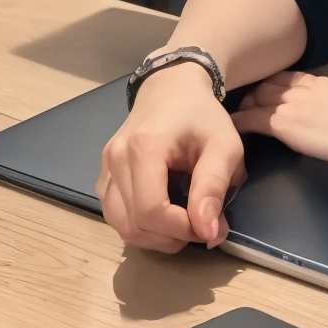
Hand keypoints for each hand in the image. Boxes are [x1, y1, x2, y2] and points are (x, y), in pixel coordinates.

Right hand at [97, 63, 245, 252]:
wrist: (172, 89)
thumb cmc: (202, 116)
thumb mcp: (224, 144)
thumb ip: (214, 185)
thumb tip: (208, 233)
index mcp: (143, 147)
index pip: (151, 211)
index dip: (182, 230)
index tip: (212, 227)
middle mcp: (115, 159)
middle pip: (133, 225)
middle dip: (171, 237)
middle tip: (201, 226)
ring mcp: (104, 169)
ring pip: (121, 227)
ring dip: (155, 237)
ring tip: (183, 222)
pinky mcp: (103, 177)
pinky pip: (115, 217)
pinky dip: (141, 226)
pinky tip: (164, 213)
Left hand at [232, 70, 327, 171]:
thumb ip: (327, 97)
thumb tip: (319, 104)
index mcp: (318, 81)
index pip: (283, 77)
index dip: (268, 85)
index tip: (258, 93)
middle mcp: (301, 88)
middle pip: (266, 84)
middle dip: (252, 94)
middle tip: (241, 106)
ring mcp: (292, 104)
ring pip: (256, 97)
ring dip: (243, 105)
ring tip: (228, 116)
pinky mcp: (285, 125)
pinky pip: (252, 119)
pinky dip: (238, 121)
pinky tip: (228, 128)